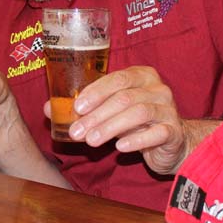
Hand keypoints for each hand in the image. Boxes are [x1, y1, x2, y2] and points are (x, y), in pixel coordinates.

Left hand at [54, 65, 187, 174]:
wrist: (171, 143)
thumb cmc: (137, 123)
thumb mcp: (111, 112)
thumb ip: (84, 109)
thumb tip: (48, 109)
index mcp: (142, 76)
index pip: (117, 79)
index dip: (96, 92)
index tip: (77, 108)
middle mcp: (158, 88)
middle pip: (125, 97)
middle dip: (97, 115)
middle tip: (77, 132)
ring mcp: (168, 109)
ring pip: (139, 113)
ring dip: (111, 127)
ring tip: (91, 141)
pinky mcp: (174, 131)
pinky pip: (157, 132)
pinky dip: (137, 139)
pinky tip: (120, 147)